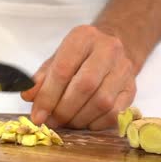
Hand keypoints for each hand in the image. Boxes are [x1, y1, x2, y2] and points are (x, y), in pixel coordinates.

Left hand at [21, 25, 137, 129]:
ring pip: (102, 102)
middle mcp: (108, 49)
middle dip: (64, 110)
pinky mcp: (132, 88)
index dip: (48, 97)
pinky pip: (115, 113)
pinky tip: (84, 122)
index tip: (37, 116)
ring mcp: (124, 69)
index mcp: (83, 37)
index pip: (63, 70)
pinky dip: (96, 123)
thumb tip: (28, 96)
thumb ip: (42, 78)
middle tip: (52, 121)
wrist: (113, 49)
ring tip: (67, 122)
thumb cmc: (79, 57)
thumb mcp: (56, 60)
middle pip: (85, 86)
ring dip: (79, 119)